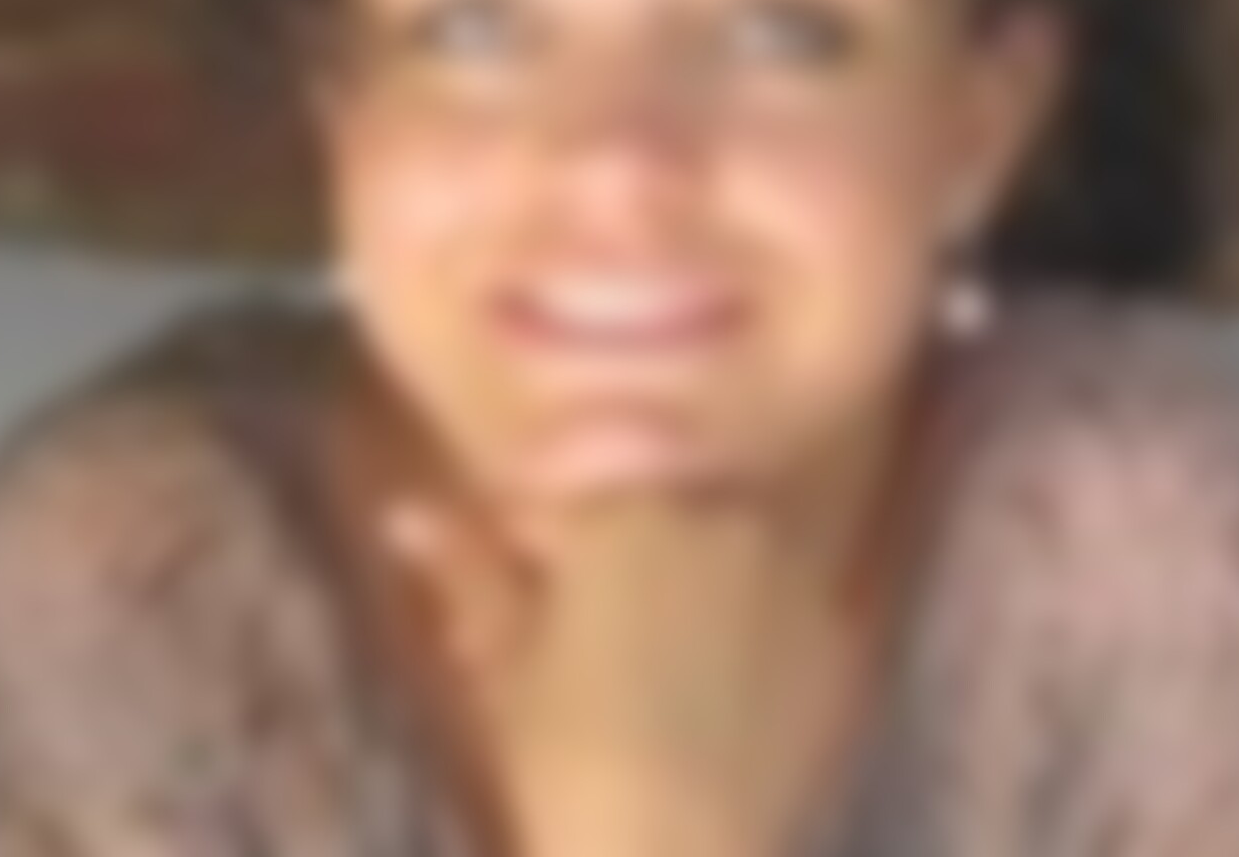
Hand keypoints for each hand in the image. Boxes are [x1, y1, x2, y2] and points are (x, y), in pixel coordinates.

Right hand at [382, 438, 852, 856]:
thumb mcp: (502, 664)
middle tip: (578, 617)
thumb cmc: (569, 759)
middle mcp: (717, 512)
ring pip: (718, 542)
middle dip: (612, 542)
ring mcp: (786, 568)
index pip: (576, 480)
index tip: (520, 565)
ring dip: (681, 571)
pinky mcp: (832, 630)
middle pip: (653, 502)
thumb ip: (465, 574)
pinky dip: (747, 619)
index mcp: (628, 504)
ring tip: (646, 654)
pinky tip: (715, 682)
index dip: (539, 525)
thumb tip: (406, 513)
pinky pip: (780, 597)